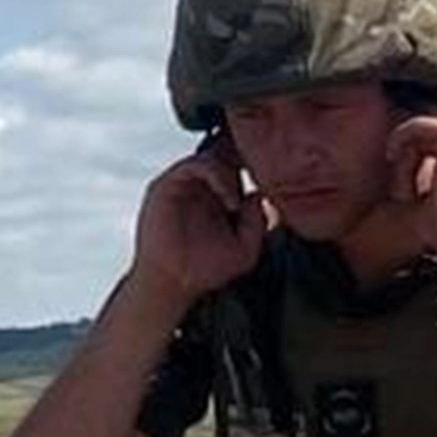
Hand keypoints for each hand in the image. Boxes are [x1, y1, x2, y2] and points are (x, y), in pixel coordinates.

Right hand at [129, 147, 266, 303]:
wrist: (173, 283)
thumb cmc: (206, 268)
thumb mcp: (246, 247)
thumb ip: (257, 221)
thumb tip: (259, 194)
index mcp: (216, 195)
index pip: (235, 164)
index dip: (252, 163)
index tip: (272, 175)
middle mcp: (198, 185)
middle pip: (223, 153)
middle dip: (242, 158)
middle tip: (259, 172)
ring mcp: (181, 184)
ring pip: (210, 156)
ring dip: (229, 172)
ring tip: (236, 201)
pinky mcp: (164, 186)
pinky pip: (192, 165)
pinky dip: (215, 175)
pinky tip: (229, 198)